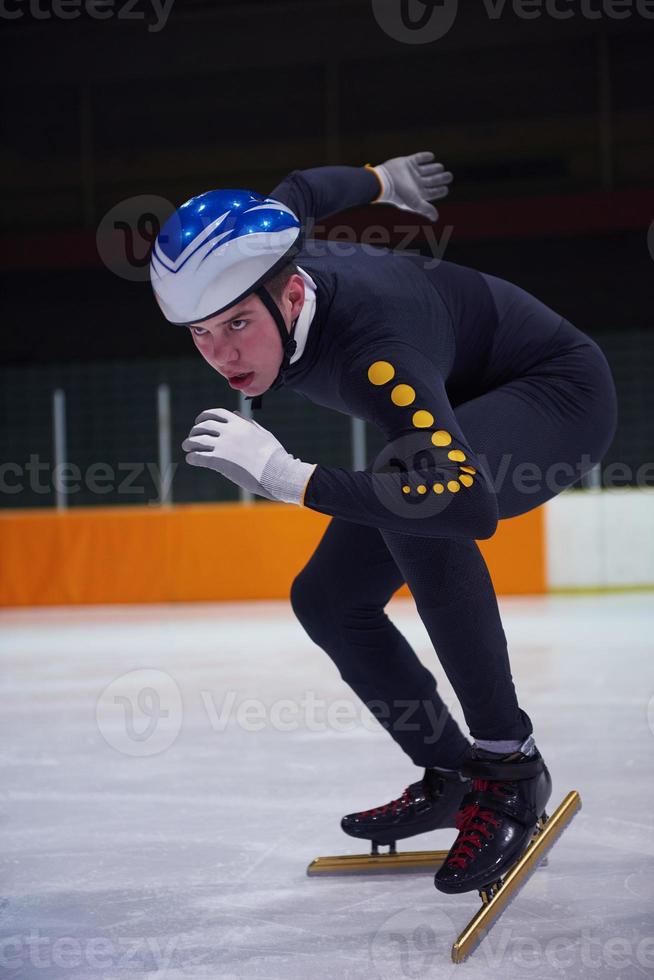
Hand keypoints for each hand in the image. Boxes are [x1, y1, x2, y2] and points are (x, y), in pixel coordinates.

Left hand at [182, 409, 316, 504]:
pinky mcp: (219, 461)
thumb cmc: (273, 455)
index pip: (216, 413)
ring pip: (197, 440)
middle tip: (192, 438)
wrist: (276, 471)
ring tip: (187, 447)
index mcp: (239, 423)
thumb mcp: (263, 434)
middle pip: (203, 426)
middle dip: (195, 431)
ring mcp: (223, 446)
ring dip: (189, 443)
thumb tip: (236, 415)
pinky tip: (191, 459)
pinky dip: (192, 457)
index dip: (204, 416)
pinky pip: (198, 456)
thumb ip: (248, 423)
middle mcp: (229, 431)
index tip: (199, 422)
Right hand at [369, 150, 452, 220]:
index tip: (446, 189)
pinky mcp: (407, 162)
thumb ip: (426, 209)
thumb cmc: (400, 195)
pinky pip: (418, 158)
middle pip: (432, 180)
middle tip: (449, 176)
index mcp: (419, 193)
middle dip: (441, 178)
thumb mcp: (415, 203)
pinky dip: (425, 157)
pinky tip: (431, 156)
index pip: (433, 192)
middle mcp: (416, 183)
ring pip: (427, 169)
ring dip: (435, 168)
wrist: (385, 181)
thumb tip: (436, 218)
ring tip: (440, 167)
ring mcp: (412, 172)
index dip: (440, 191)